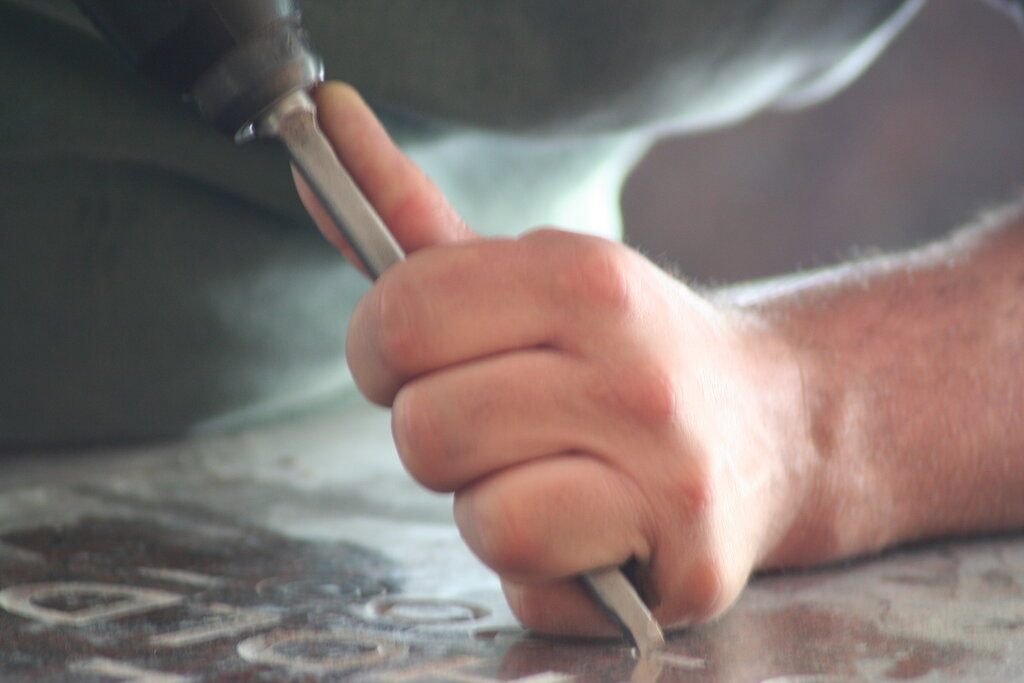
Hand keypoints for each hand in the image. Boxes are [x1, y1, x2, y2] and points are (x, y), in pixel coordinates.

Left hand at [294, 82, 818, 634]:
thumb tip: (326, 126)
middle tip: (493, 426)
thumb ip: (419, 222)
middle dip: (435, 436)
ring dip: (488, 507)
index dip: (378, 352)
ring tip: (547, 479)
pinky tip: (585, 535)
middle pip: (426, 431)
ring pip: (482, 517)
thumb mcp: (534, 274)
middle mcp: (635, 370)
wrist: (776, 424)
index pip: (401, 317)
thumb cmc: (626, 351)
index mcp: (584, 278)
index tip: (409, 363)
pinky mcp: (690, 564)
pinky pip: (536, 583)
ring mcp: (672, 473)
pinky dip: (538, 570)